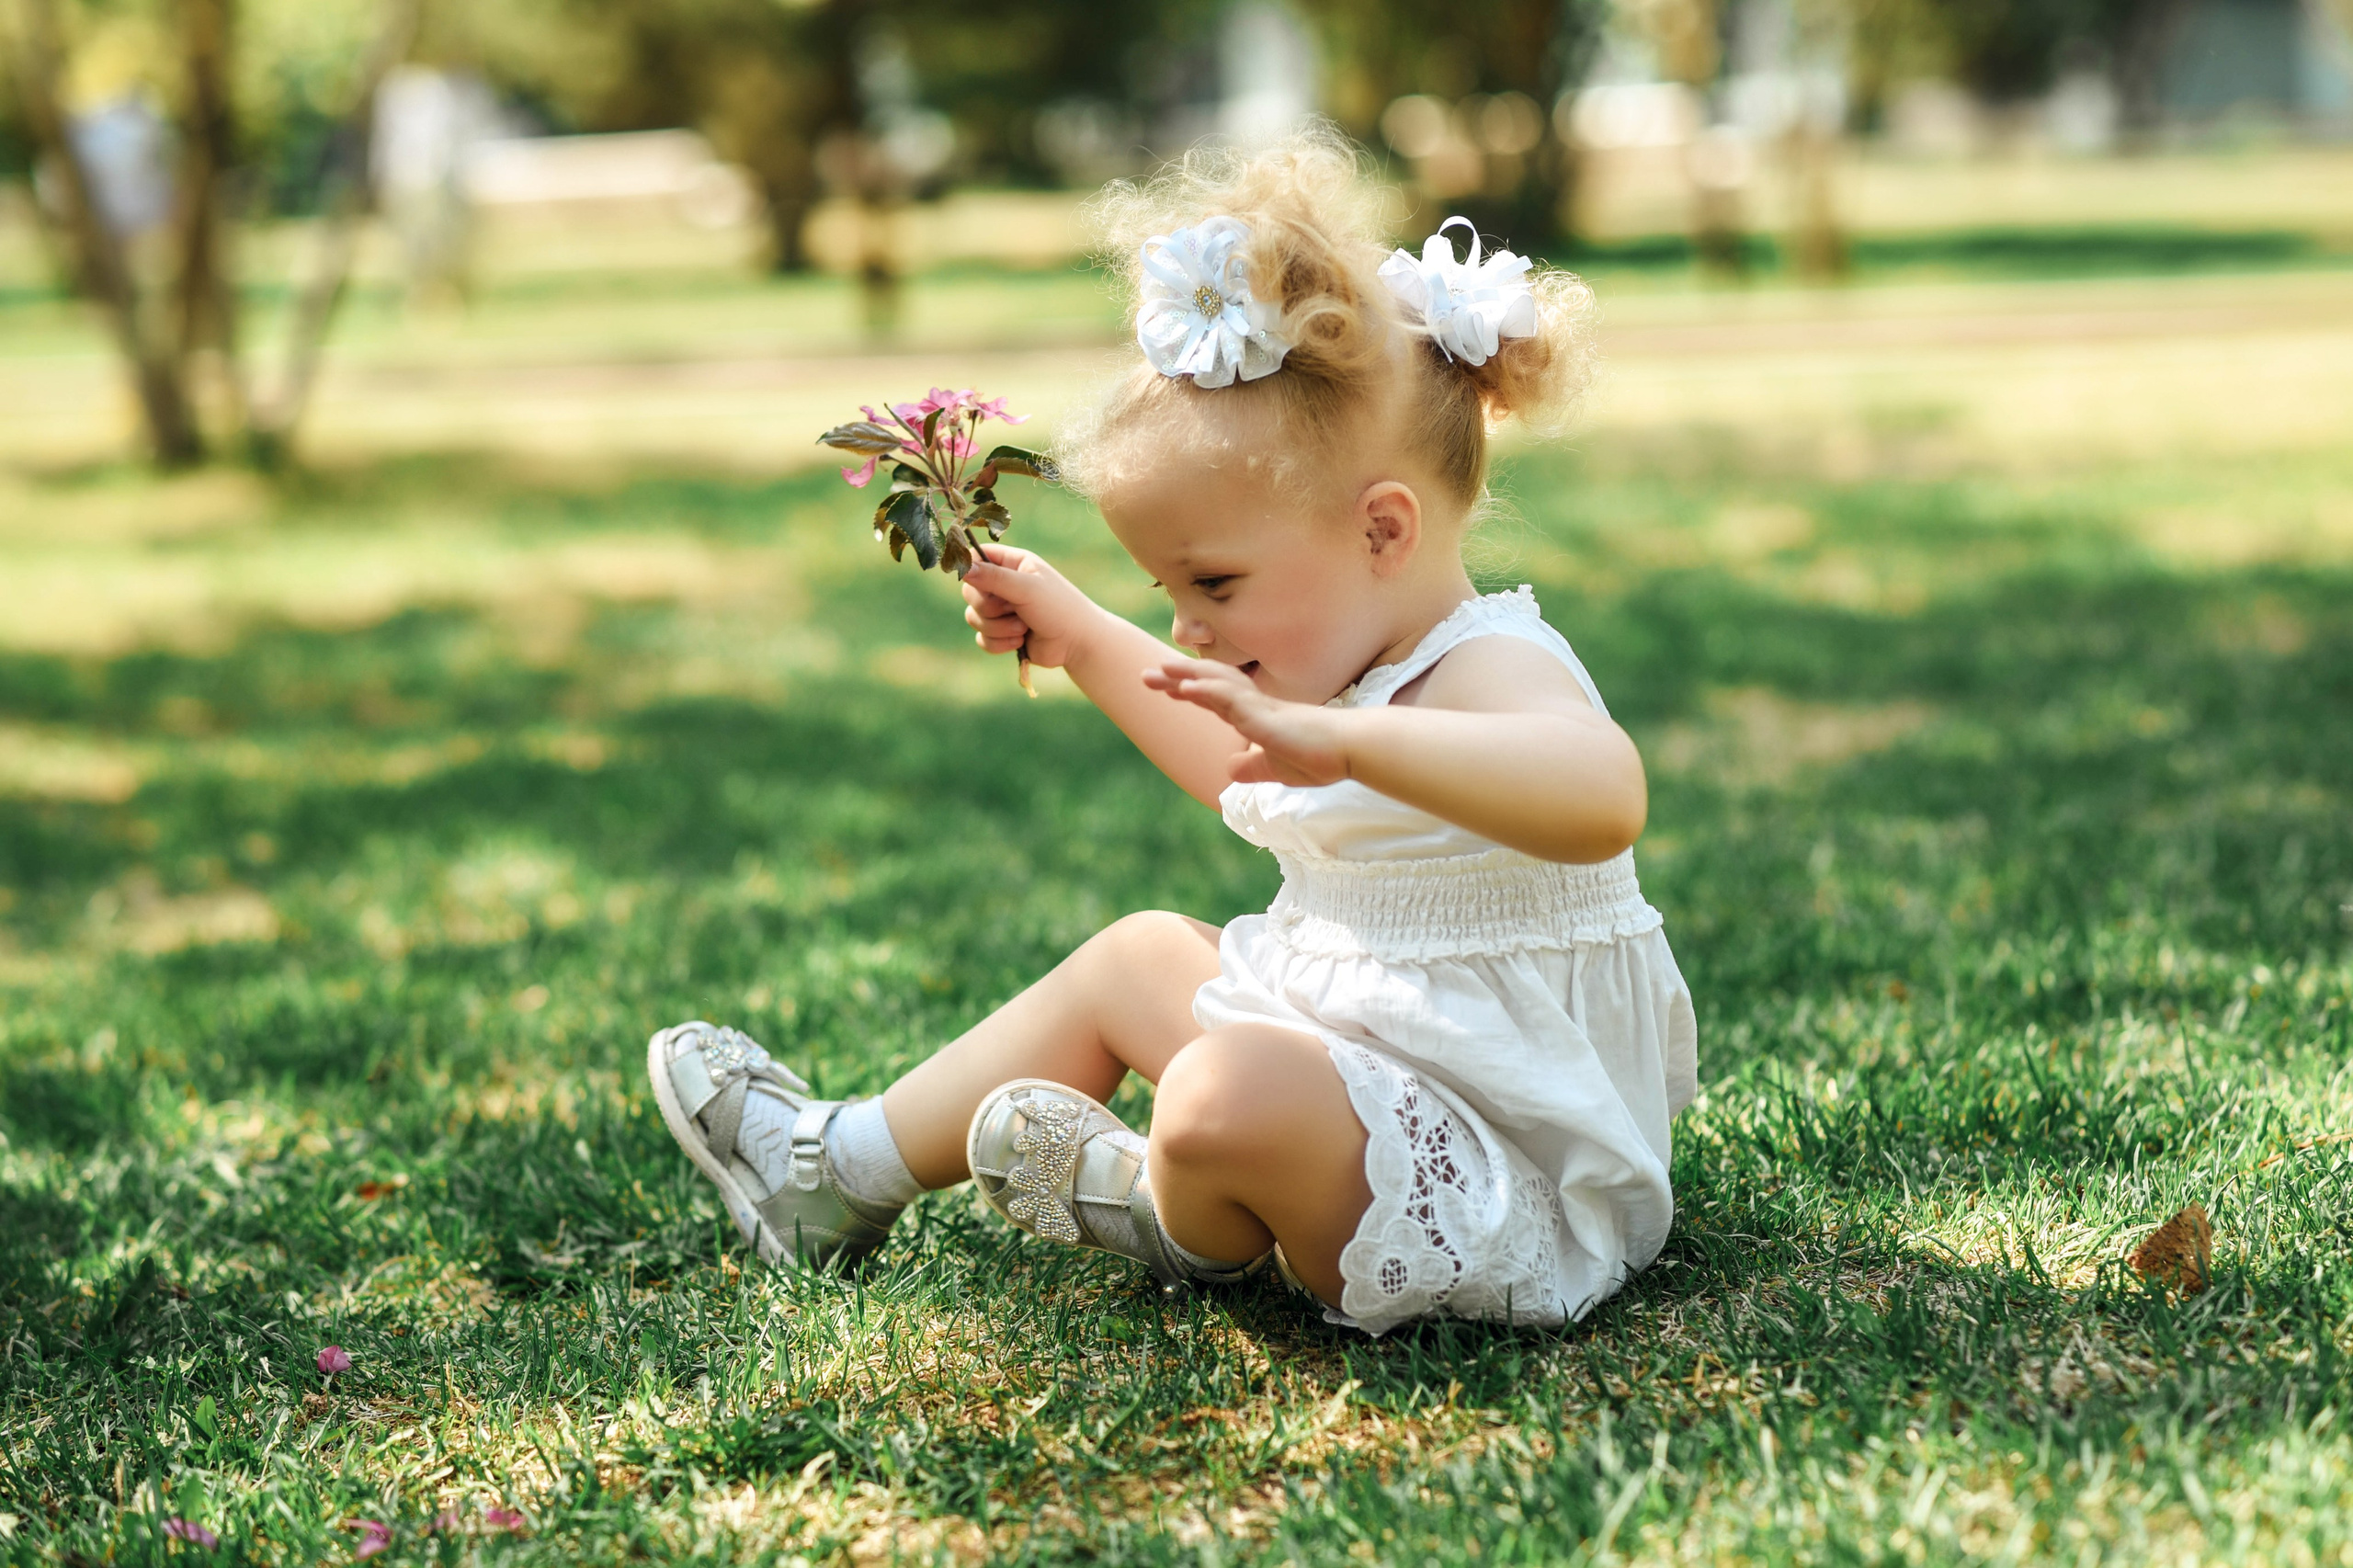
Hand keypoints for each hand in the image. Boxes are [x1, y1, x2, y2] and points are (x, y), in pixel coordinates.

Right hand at [960, 544, 1103, 668]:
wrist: (1078, 643)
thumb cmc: (1058, 608)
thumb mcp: (1027, 588)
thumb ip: (994, 577)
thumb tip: (963, 568)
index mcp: (1013, 564)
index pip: (977, 557)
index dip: (969, 568)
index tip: (972, 580)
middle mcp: (1005, 584)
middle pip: (970, 591)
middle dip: (988, 607)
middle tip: (1012, 609)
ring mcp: (1003, 610)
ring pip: (974, 618)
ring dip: (998, 628)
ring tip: (1024, 628)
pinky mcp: (1002, 634)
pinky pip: (982, 639)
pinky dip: (999, 643)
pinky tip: (1020, 642)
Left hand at [1142, 657, 1351, 786]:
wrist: (1349, 752)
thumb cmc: (1320, 758)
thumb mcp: (1275, 769)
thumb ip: (1252, 767)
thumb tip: (1229, 770)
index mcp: (1256, 716)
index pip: (1216, 698)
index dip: (1189, 691)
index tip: (1164, 687)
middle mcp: (1254, 705)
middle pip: (1208, 683)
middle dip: (1176, 678)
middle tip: (1145, 675)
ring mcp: (1258, 706)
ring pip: (1215, 683)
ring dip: (1184, 675)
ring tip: (1156, 671)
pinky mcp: (1264, 715)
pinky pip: (1230, 698)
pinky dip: (1205, 690)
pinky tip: (1184, 688)